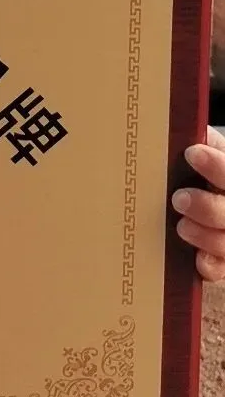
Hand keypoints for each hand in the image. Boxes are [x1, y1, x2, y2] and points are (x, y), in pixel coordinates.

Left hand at [174, 127, 224, 280]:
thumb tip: (176, 127)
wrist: (196, 190)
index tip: (192, 153)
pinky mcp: (220, 260)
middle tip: (179, 198)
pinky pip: (221, 269)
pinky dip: (210, 265)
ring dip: (206, 236)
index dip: (216, 166)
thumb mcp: (200, 148)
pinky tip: (197, 260)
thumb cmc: (192, 168)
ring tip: (180, 226)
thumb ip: (195, 140)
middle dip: (209, 207)